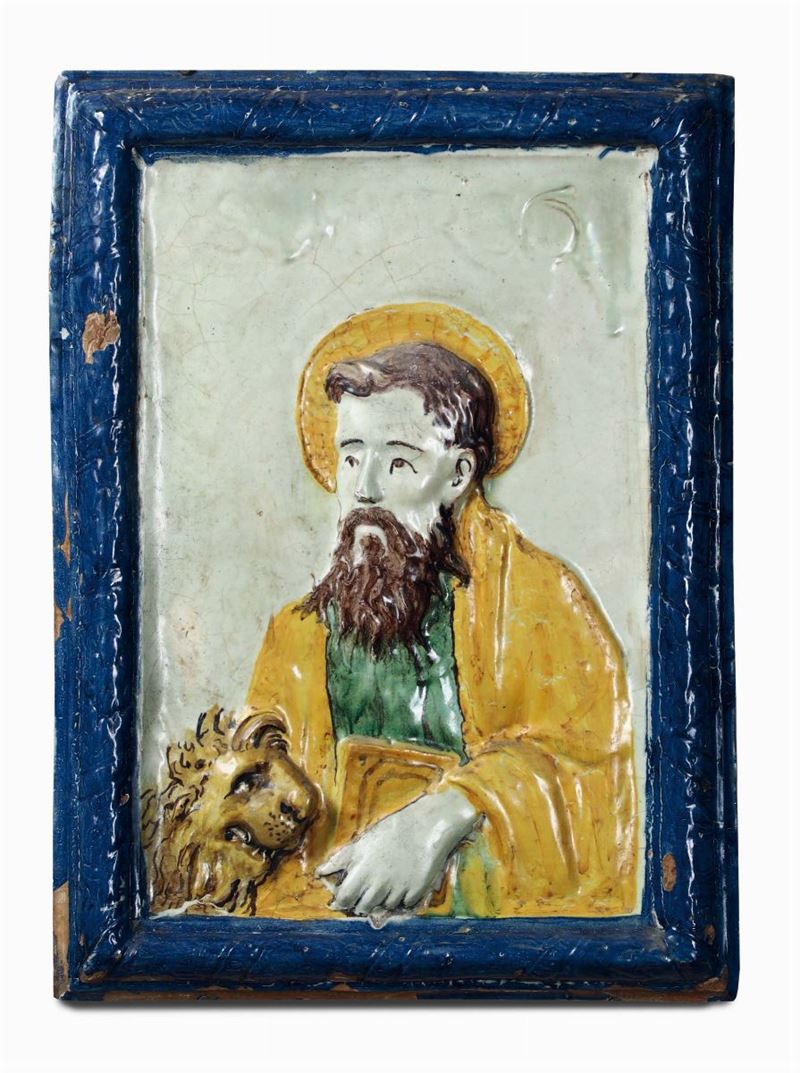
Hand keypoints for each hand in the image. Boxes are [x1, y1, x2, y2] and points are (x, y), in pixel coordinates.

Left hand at [317, 787, 479, 916]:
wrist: (427, 825)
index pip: (344, 899)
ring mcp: (398, 891)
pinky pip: (404, 904)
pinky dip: (403, 896)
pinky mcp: (416, 893)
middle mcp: (379, 885)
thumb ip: (340, 860)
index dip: (342, 898)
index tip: (346, 892)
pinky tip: (405, 879)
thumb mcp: (362, 842)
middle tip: (368, 887)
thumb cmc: (392, 830)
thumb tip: (318, 873)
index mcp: (362, 872)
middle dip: (361, 901)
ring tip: (388, 879)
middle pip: (362, 908)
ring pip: (383, 907)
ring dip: (383, 899)